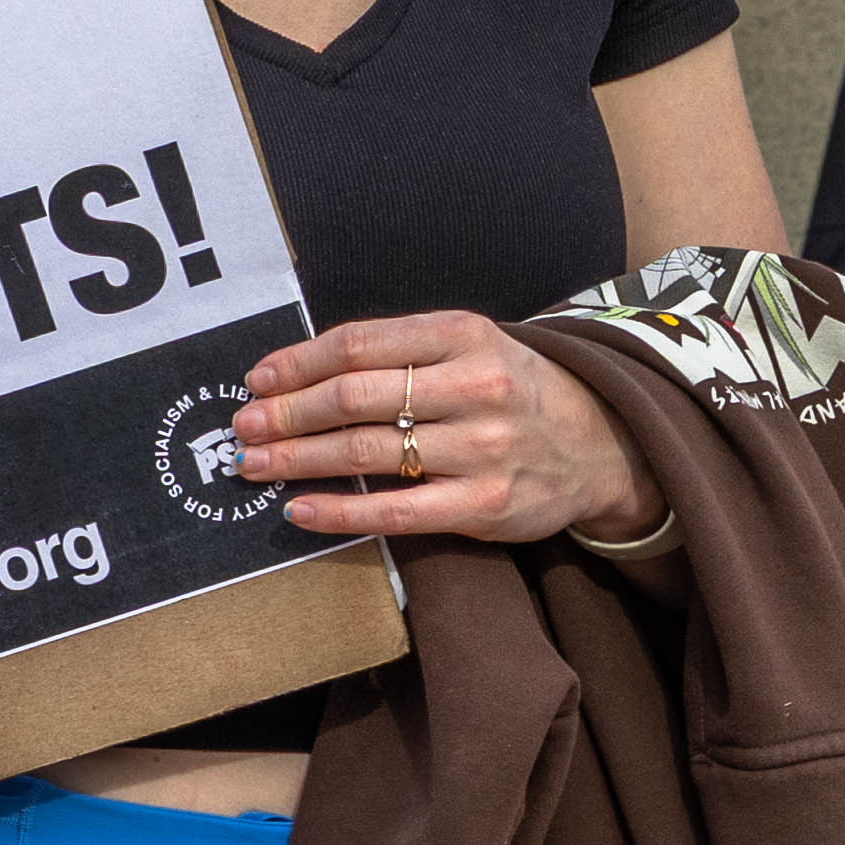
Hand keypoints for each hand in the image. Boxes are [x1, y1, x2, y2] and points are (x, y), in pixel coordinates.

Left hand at [231, 312, 641, 546]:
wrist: (600, 445)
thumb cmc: (513, 392)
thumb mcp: (469, 348)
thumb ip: (400, 353)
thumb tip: (300, 372)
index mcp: (463, 334)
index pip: (360, 344)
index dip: (298, 363)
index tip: (257, 379)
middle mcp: (475, 385)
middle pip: (354, 397)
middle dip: (287, 413)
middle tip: (244, 427)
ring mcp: (482, 448)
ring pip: (367, 452)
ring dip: (298, 460)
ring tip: (255, 466)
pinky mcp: (484, 506)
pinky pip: (395, 511)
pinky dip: (339, 510)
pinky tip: (300, 509)